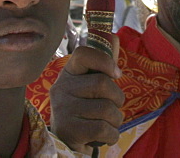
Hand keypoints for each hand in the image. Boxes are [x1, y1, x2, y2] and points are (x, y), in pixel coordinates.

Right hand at [50, 37, 124, 152]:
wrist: (65, 143)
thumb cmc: (84, 109)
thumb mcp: (88, 85)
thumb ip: (101, 65)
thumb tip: (114, 37)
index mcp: (68, 73)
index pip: (83, 53)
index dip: (104, 60)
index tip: (116, 74)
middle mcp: (61, 89)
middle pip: (102, 84)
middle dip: (117, 98)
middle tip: (113, 105)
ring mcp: (63, 110)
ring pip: (107, 109)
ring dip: (116, 120)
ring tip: (106, 123)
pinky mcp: (70, 131)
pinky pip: (105, 129)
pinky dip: (112, 135)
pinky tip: (103, 136)